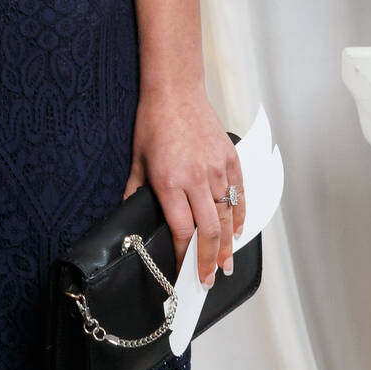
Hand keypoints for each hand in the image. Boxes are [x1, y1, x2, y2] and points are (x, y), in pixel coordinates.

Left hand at [124, 87, 244, 289]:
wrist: (175, 90)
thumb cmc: (153, 122)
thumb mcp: (137, 159)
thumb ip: (135, 191)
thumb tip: (130, 215)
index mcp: (169, 182)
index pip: (181, 230)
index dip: (183, 255)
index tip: (181, 271)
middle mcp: (196, 179)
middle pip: (209, 231)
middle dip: (210, 261)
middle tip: (209, 280)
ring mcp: (217, 169)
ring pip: (228, 217)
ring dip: (229, 245)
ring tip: (227, 265)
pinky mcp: (230, 159)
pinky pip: (239, 194)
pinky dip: (240, 215)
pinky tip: (238, 231)